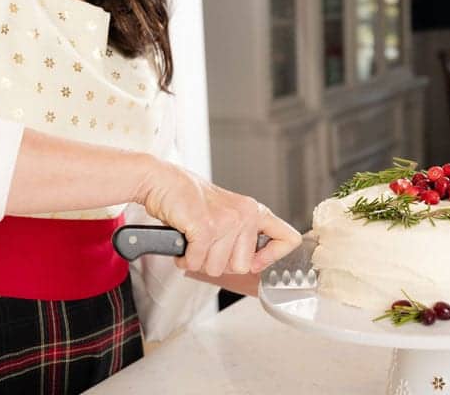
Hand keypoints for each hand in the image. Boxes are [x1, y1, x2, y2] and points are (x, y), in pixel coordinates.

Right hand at [139, 159, 301, 275]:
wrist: (160, 180)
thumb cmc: (189, 199)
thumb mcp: (226, 213)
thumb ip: (244, 236)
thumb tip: (256, 265)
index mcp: (254, 211)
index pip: (288, 239)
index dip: (272, 258)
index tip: (256, 262)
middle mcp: (245, 214)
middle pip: (243, 267)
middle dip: (219, 263)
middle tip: (206, 246)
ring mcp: (227, 221)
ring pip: (218, 268)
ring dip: (199, 261)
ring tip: (193, 241)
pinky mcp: (206, 227)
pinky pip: (197, 262)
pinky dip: (186, 259)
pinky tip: (184, 243)